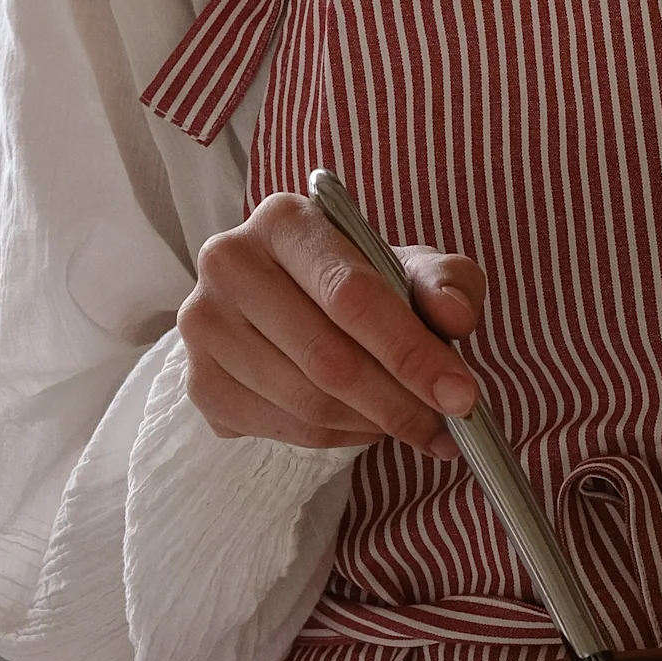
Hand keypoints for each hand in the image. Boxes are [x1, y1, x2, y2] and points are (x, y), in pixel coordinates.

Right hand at [179, 192, 482, 454]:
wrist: (292, 300)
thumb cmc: (360, 279)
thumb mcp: (411, 266)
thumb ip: (445, 283)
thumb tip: (454, 316)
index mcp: (284, 221)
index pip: (351, 295)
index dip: (410, 351)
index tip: (461, 395)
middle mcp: (228, 264)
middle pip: (327, 358)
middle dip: (400, 403)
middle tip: (447, 429)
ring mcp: (205, 326)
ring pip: (306, 403)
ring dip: (373, 426)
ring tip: (415, 425)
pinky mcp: (200, 382)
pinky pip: (284, 430)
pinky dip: (338, 439)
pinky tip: (366, 424)